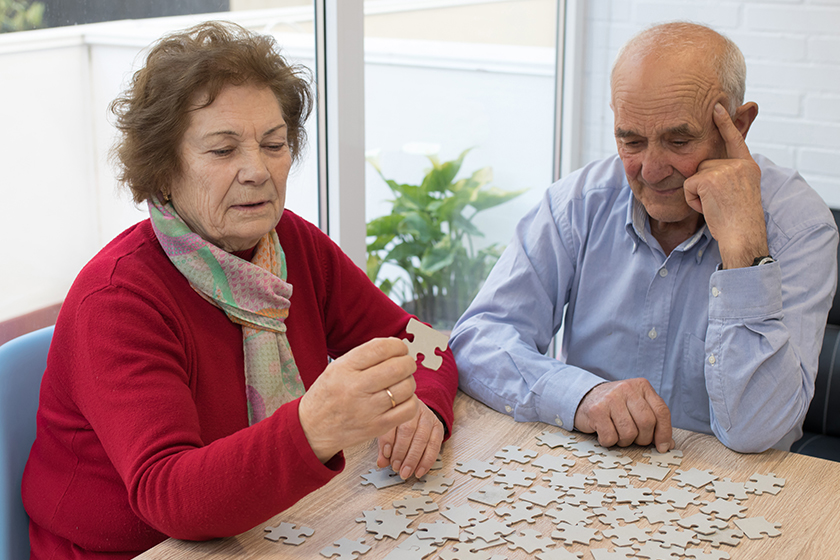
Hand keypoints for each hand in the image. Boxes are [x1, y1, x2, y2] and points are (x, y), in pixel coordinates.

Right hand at [298, 338, 418, 462]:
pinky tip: (402, 399)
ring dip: (409, 382)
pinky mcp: (377, 427)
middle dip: (408, 363)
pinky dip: (411, 401)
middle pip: (398, 368)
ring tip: (402, 383)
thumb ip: (364, 355)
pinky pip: (408, 410)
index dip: (398, 346)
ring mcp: (367, 409)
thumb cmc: (327, 395)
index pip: (381, 348)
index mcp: (344, 368)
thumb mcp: (337, 368)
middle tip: (405, 365)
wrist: (312, 430)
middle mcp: (355, 388)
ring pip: (406, 388)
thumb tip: (397, 345)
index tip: (400, 349)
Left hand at [376, 401, 444, 479]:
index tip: (386, 454)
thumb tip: (381, 463)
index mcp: (397, 406)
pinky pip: (434, 445)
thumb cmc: (398, 423)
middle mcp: (413, 409)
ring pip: (421, 438)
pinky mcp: (438, 426)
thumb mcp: (388, 430)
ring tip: (406, 471)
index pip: (392, 423)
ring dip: (413, 459)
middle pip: (408, 430)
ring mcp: (428, 417)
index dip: (389, 440)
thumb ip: (384, 446)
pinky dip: (427, 460)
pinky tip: (420, 470)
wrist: (415, 412)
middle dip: (401, 452)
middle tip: (396, 467)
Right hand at [574, 378, 673, 451]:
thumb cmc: (615, 406)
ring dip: (624, 441)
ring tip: (617, 433)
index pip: (661, 411)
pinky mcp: (596, 410)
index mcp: (641, 386)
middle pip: (647, 423)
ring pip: (629, 433)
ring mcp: (610, 398)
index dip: (664, 433)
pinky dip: (608, 441)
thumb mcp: (636, 406)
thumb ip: (654, 421)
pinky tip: (604, 432)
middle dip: (643, 438)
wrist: (585, 397)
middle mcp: (627, 388)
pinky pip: (610, 437)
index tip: (662, 447)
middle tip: (634, 438)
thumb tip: (667, 445)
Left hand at [683, 102, 766, 268]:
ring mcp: (724, 169)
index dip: (725, 123)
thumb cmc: (738, 221)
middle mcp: (739, 164)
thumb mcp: (740, 192)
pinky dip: (692, 200)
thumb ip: (729, 174)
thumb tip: (711, 165)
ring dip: (697, 194)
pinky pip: (687, 186)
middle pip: (704, 165)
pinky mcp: (709, 179)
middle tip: (720, 203)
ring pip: (694, 175)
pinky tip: (708, 208)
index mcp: (748, 166)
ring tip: (715, 206)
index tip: (718, 105)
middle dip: (703, 185)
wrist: (742, 235)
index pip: (735, 139)